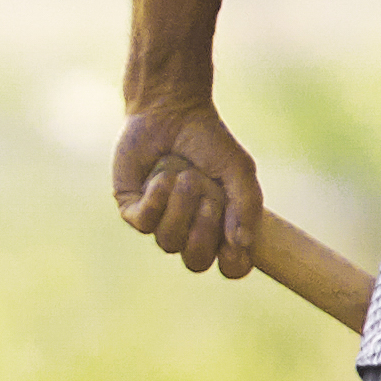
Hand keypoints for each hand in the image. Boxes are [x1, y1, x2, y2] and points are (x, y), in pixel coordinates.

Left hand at [113, 95, 265, 276]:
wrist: (170, 112)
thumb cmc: (208, 142)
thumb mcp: (238, 170)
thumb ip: (247, 205)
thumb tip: (242, 244)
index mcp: (220, 227)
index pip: (230, 268)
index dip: (233, 264)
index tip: (236, 246)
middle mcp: (189, 231)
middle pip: (196, 262)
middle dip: (204, 230)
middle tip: (209, 198)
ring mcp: (159, 223)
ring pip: (168, 242)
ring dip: (181, 207)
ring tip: (185, 177)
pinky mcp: (132, 210)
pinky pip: (145, 223)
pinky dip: (157, 199)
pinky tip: (160, 177)